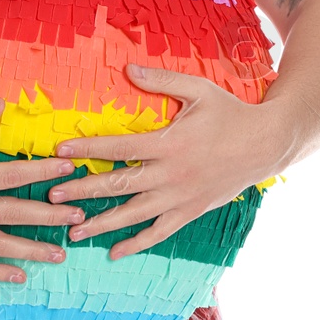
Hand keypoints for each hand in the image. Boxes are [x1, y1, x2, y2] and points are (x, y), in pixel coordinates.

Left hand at [47, 63, 285, 259]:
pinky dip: (136, 243)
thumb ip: (161, 80)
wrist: (265, 144)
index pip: (119, 148)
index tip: (61, 151)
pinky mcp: (190, 211)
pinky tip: (114, 252)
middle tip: (53, 196)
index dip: (88, 149)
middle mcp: (171, 175)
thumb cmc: (229, 113)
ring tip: (73, 229)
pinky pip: (159, 233)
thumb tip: (127, 67)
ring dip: (102, 223)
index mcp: (168, 143)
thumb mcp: (197, 89)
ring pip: (134, 214)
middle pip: (119, 186)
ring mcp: (180, 197)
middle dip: (83, 191)